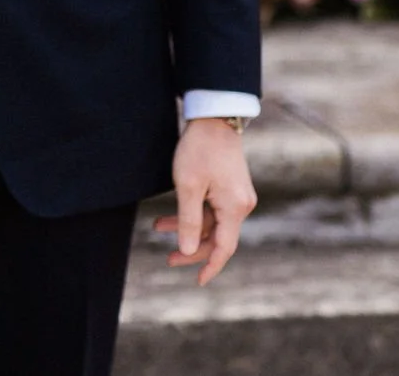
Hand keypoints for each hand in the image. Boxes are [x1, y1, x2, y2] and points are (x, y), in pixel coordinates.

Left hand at [152, 118, 255, 284]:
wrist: (214, 117)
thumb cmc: (199, 150)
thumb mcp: (188, 187)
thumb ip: (189, 222)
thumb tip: (190, 251)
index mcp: (234, 208)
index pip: (224, 247)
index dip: (211, 266)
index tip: (198, 281)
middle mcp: (241, 205)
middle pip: (218, 237)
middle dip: (192, 248)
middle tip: (168, 258)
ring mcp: (237, 196)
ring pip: (212, 222)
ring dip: (187, 227)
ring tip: (157, 226)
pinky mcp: (230, 187)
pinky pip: (212, 209)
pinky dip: (193, 213)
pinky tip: (170, 214)